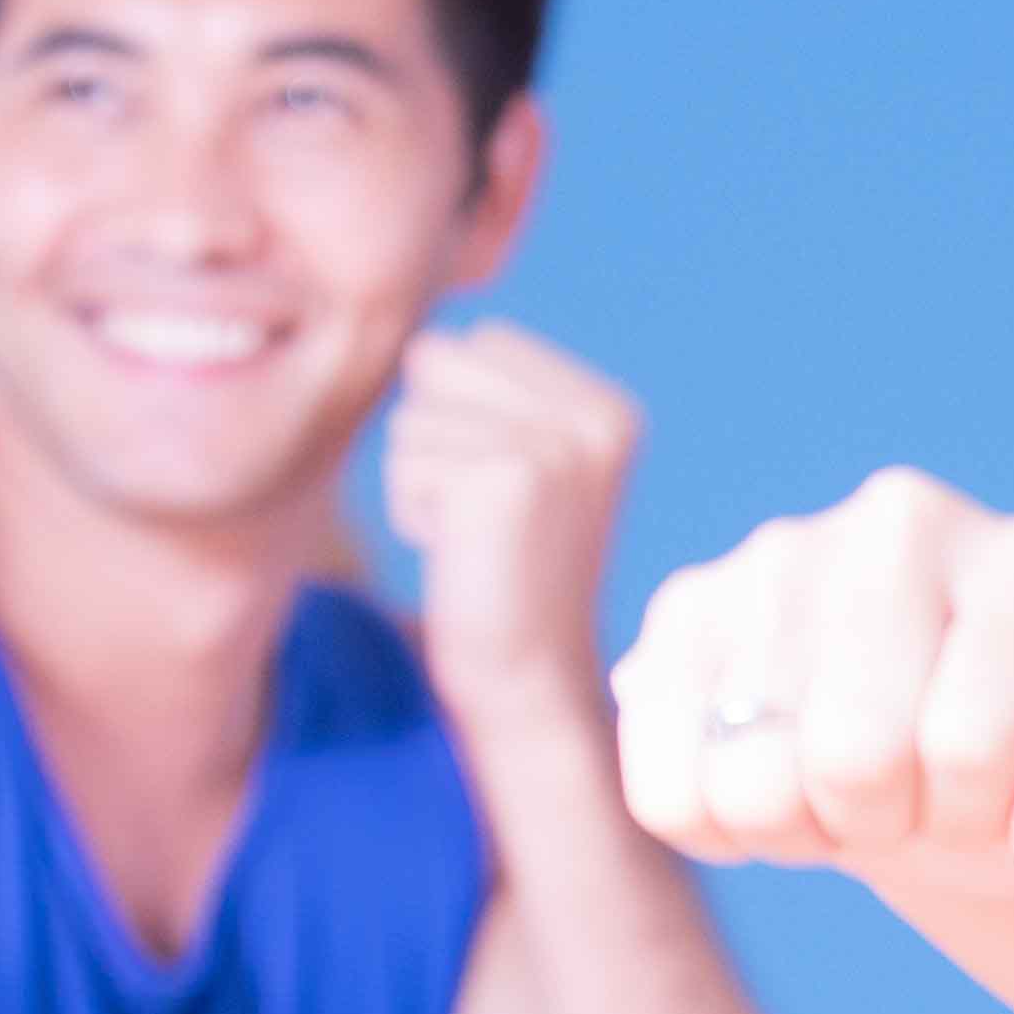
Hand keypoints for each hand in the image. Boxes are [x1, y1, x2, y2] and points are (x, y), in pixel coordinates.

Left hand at [382, 319, 644, 725]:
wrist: (526, 678)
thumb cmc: (501, 574)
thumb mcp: (519, 465)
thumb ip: (489, 393)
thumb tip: (417, 335)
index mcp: (608, 407)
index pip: (475, 343)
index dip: (457, 417)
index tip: (500, 492)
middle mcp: (595, 416)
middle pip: (437, 362)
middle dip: (431, 437)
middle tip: (480, 513)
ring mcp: (560, 443)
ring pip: (412, 416)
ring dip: (418, 480)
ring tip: (471, 536)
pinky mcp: (512, 473)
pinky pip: (405, 458)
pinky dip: (413, 510)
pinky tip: (460, 551)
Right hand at [612, 465, 1013, 894]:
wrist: (949, 737)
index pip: (971, 747)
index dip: (980, 815)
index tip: (1001, 790)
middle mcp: (903, 524)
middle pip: (851, 760)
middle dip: (888, 821)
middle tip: (917, 794)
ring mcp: (780, 556)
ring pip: (751, 785)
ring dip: (805, 827)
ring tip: (853, 780)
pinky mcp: (685, 608)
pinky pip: (667, 791)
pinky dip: (719, 829)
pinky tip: (777, 778)